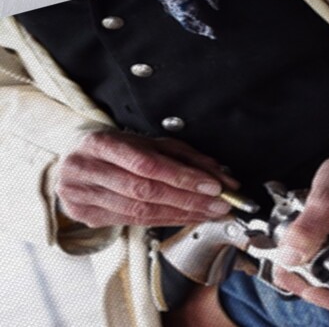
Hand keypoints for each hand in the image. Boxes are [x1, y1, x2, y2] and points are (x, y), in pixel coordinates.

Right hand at [56, 131, 238, 227]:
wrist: (73, 158)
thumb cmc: (114, 148)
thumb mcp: (147, 142)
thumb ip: (184, 155)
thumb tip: (217, 173)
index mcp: (101, 144)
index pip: (147, 164)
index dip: (182, 177)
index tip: (212, 185)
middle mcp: (87, 170)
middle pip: (145, 191)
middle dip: (188, 200)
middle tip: (218, 204)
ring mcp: (82, 196)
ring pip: (139, 211)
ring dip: (181, 214)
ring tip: (208, 213)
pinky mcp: (85, 217)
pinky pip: (133, 223)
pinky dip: (165, 221)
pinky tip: (185, 218)